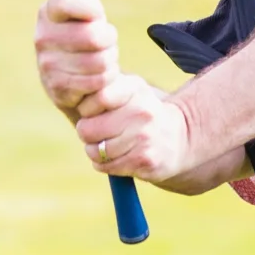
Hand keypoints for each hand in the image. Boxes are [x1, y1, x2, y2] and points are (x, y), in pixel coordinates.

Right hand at [32, 0, 116, 117]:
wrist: (68, 78)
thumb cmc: (80, 36)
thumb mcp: (83, 13)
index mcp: (48, 11)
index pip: (70, 2)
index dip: (92, 8)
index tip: (98, 15)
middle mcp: (43, 36)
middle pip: (93, 36)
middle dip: (109, 39)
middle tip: (108, 40)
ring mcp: (48, 64)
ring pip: (99, 61)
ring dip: (110, 61)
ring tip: (104, 58)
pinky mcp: (57, 88)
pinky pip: (97, 82)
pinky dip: (105, 79)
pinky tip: (98, 76)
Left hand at [75, 75, 199, 184]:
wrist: (178, 140)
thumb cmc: (140, 114)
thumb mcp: (129, 92)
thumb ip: (103, 89)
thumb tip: (75, 97)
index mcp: (134, 89)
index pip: (96, 97)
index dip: (87, 109)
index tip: (93, 112)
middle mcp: (141, 111)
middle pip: (88, 128)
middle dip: (87, 134)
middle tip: (97, 133)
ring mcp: (144, 137)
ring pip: (95, 151)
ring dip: (95, 152)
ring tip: (108, 146)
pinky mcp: (144, 160)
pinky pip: (106, 166)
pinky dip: (105, 165)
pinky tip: (117, 158)